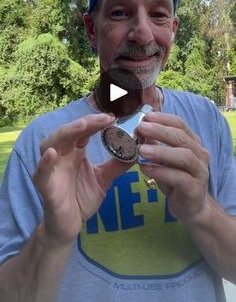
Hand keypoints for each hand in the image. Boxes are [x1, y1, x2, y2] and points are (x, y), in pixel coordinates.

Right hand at [33, 113, 131, 245]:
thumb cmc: (82, 198)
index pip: (84, 131)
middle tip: (104, 118)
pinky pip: (41, 172)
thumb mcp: (104, 179)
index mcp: (75, 152)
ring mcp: (52, 169)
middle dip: (85, 123)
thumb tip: (137, 149)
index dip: (96, 122)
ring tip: (81, 126)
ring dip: (65, 133)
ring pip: (51, 144)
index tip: (113, 117)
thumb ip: (118, 164)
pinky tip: (51, 154)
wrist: (70, 225)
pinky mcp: (45, 185)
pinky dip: (45, 162)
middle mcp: (62, 155)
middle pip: (69, 132)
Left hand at [137, 112, 209, 223]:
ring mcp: (199, 171)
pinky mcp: (194, 189)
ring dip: (161, 151)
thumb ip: (154, 144)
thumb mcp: (164, 160)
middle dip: (160, 131)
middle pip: (181, 137)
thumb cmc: (175, 179)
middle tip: (141, 128)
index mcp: (192, 142)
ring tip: (141, 150)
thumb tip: (139, 130)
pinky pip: (179, 178)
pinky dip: (160, 172)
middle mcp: (199, 154)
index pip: (180, 124)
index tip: (146, 116)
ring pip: (184, 157)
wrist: (191, 207)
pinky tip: (145, 169)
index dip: (163, 118)